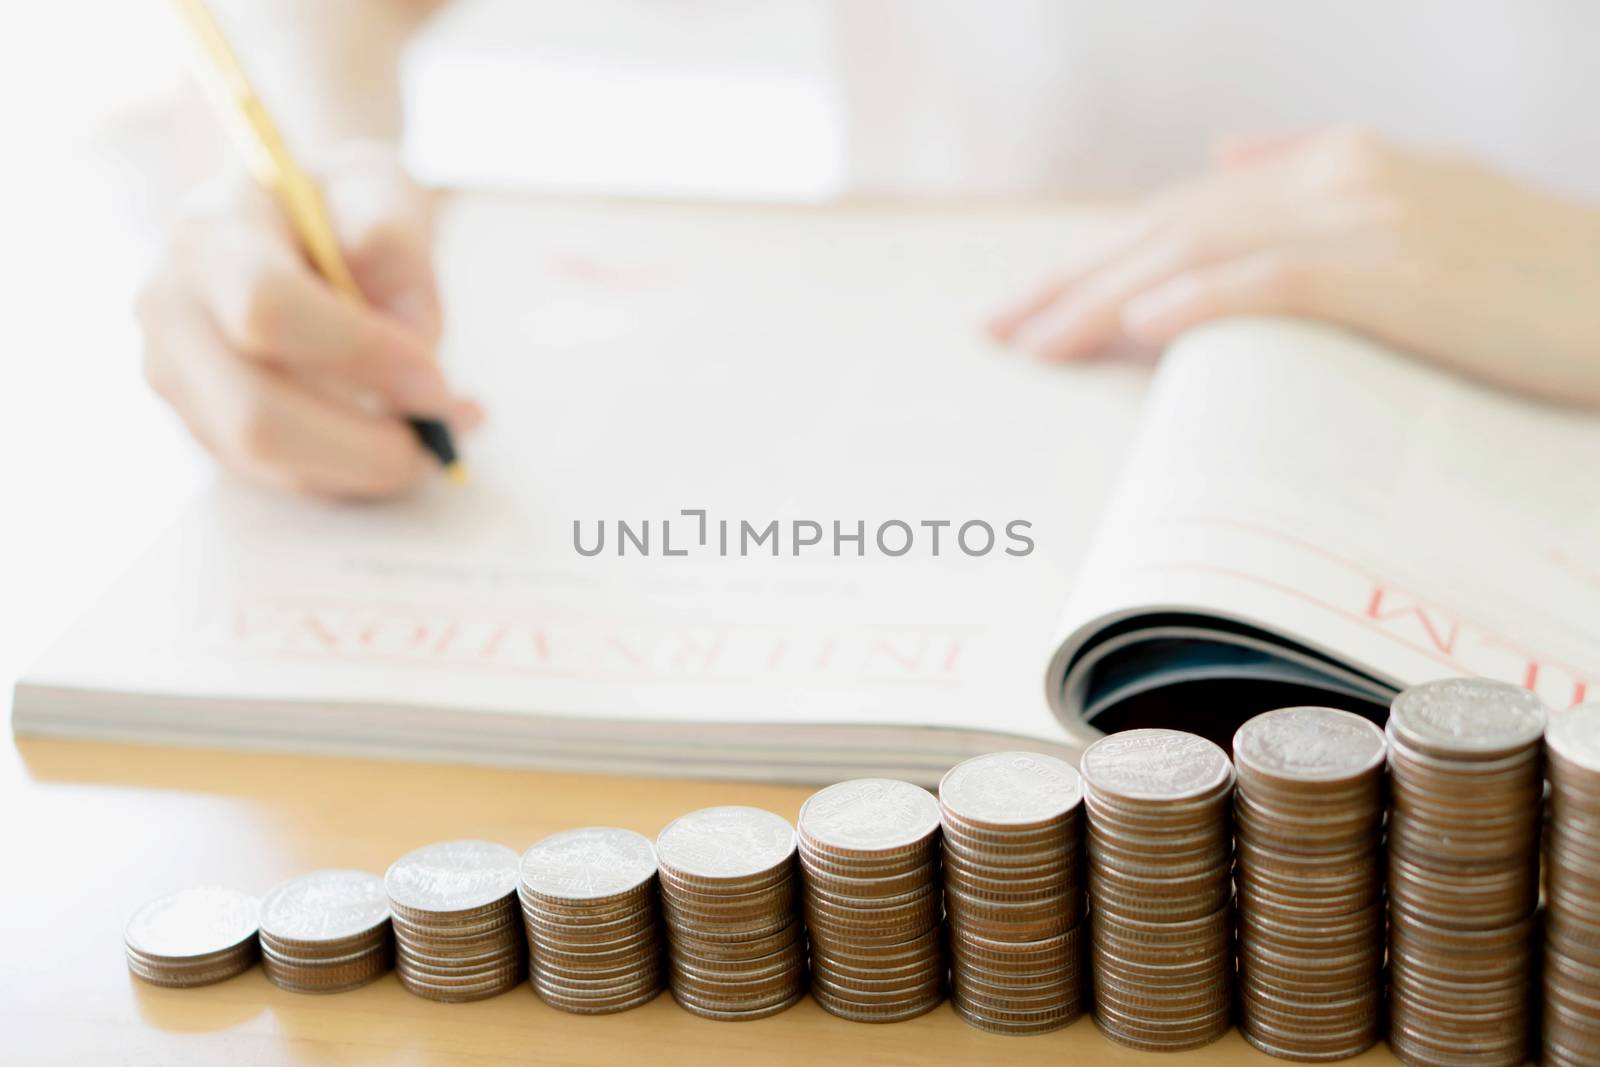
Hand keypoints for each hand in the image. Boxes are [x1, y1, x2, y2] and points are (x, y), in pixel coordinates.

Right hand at [138, 143, 481, 497]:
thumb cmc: (334, 202)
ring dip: (366, 467)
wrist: (282, 217)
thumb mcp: (379, 186)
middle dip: (363, 443)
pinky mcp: (204, 424)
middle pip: (254, 415)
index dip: (359, 354)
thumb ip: (398, 245)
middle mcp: (171, 309)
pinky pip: (281, 477)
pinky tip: (404, 438)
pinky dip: (355, 473)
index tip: (435, 377)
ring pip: (266, 462)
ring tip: (440, 435)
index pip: (266, 308)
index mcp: (209, 233)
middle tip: (440, 433)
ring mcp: (176, 376)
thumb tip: (415, 342)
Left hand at [990, 127, 1599, 408]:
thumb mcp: (1417, 197)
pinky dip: (1198, 299)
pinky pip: (1274, 284)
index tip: (1031, 300)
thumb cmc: (1525, 270)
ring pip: (1200, 253)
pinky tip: (1136, 326)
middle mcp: (1337, 179)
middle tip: (999, 329)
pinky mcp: (1398, 273)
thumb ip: (1311, 173)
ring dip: (1106, 298)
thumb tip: (1223, 163)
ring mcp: (1368, 221)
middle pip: (1170, 230)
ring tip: (1037, 341)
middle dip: (1074, 280)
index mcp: (1334, 163)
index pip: (1183, 214)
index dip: (1098, 256)